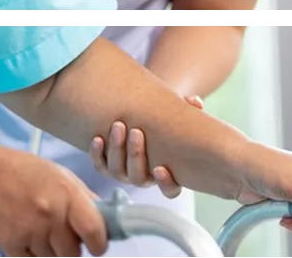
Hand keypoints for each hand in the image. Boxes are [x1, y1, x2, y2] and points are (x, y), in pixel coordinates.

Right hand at [0, 146, 108, 257]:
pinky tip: (28, 240)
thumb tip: (105, 219)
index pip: (95, 231)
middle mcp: (51, 214)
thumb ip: (83, 198)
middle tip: (62, 236)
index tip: (96, 245)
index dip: (99, 244)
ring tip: (40, 233)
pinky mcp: (11, 244)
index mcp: (68, 194)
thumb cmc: (21, 171)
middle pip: (74, 254)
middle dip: (71, 249)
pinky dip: (33, 257)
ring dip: (51, 253)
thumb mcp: (59, 175)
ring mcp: (30, 231)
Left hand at [88, 95, 203, 198]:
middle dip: (135, 154)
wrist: (143, 121)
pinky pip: (100, 165)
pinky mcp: (107, 166)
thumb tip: (194, 101)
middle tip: (136, 131)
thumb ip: (190, 111)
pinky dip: (97, 154)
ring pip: (117, 170)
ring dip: (116, 149)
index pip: (170, 190)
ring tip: (118, 125)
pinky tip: (97, 138)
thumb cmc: (166, 124)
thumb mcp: (179, 119)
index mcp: (167, 174)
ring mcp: (125, 174)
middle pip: (138, 177)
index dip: (166, 183)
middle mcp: (145, 178)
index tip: (160, 168)